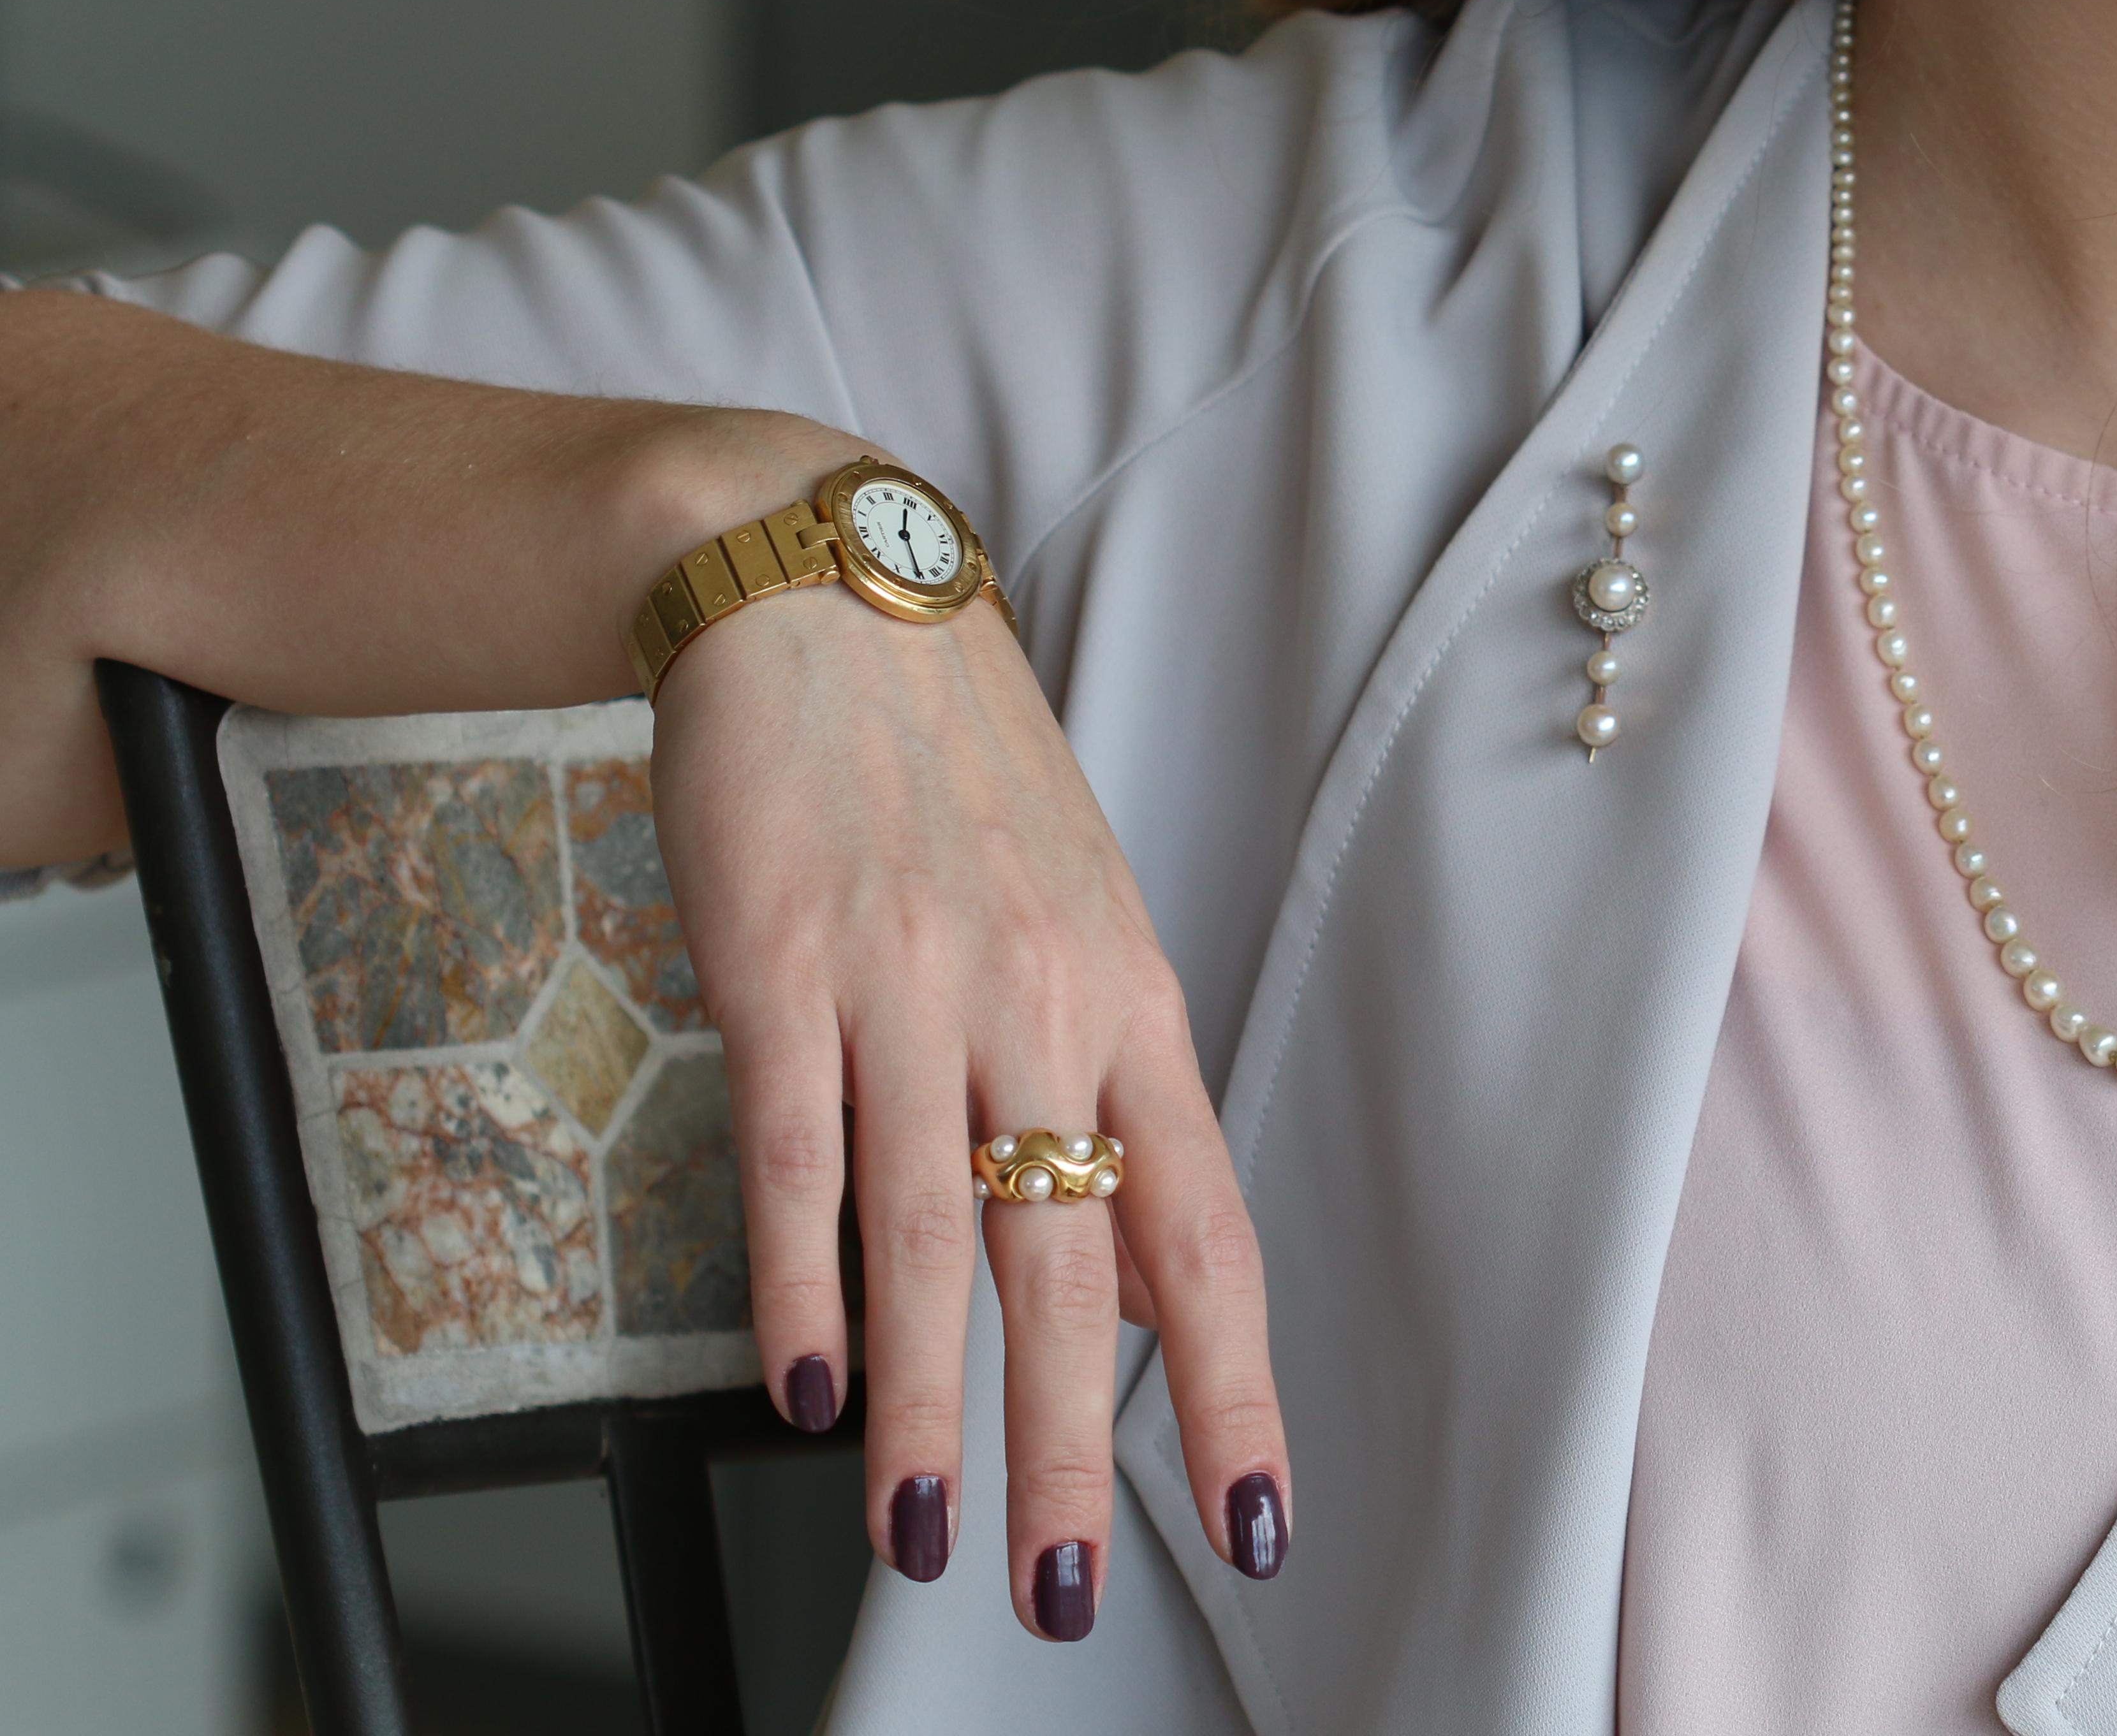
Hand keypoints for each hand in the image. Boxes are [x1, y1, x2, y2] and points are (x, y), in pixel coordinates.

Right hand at [647, 580, 1286, 1635]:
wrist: (830, 599)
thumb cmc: (958, 774)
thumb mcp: (1079, 914)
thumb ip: (1105, 1088)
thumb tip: (1138, 1272)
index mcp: (1129, 999)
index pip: (1204, 1225)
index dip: (1233, 1385)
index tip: (1254, 1516)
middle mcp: (1042, 1003)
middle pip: (1070, 1262)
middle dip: (1072, 1449)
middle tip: (1059, 1594)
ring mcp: (910, 987)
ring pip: (927, 1238)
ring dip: (927, 1408)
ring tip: (925, 1542)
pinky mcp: (785, 967)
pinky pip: (799, 1156)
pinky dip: (799, 1287)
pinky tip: (804, 1390)